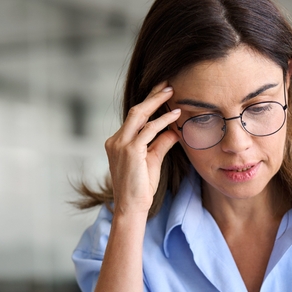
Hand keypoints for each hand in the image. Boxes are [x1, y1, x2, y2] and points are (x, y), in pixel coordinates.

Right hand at [104, 82, 181, 216]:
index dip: (149, 104)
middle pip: (135, 111)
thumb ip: (160, 144)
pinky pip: (148, 130)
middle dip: (152, 96)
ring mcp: (120, 144)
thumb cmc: (141, 188)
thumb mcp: (152, 161)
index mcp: (117, 142)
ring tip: (173, 93)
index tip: (162, 92)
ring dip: (157, 103)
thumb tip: (174, 131)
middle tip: (168, 84)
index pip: (134, 118)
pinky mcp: (130, 150)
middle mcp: (115, 140)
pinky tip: (175, 116)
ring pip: (139, 115)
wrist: (131, 207)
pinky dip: (163, 121)